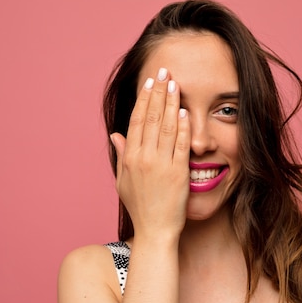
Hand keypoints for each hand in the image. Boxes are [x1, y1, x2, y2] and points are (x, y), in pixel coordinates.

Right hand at [111, 67, 190, 239]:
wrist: (155, 231)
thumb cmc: (140, 208)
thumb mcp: (123, 181)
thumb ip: (122, 155)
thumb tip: (116, 135)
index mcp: (130, 159)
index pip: (136, 121)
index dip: (143, 99)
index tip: (149, 82)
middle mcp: (143, 159)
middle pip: (151, 118)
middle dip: (158, 92)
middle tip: (164, 71)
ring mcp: (160, 165)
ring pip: (166, 126)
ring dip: (171, 102)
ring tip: (174, 83)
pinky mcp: (177, 173)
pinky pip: (180, 144)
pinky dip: (182, 126)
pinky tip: (185, 110)